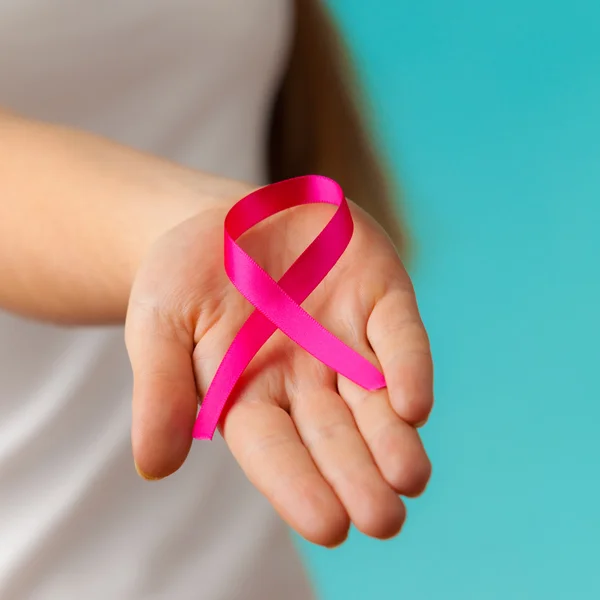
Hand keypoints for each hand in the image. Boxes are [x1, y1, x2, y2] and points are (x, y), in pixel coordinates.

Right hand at [125, 190, 432, 546]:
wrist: (228, 220)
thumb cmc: (186, 275)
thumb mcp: (160, 321)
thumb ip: (160, 389)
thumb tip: (154, 467)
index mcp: (250, 394)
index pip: (274, 450)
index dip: (298, 486)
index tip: (328, 527)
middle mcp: (306, 378)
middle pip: (335, 435)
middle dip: (358, 477)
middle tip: (384, 520)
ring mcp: (346, 341)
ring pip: (375, 399)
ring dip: (394, 440)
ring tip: (410, 478)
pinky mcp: (377, 300)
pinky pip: (398, 336)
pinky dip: (409, 368)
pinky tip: (413, 406)